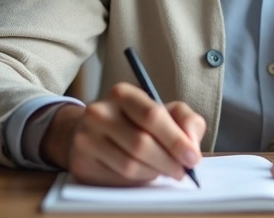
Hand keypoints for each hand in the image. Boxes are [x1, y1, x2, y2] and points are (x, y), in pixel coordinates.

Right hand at [40, 82, 205, 185]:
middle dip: (168, 161)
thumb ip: (185, 120)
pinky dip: (138, 180)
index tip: (193, 158)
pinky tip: (144, 173)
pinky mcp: (81, 161)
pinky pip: (117, 177)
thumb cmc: (135, 122)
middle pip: (141, 143)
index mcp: (123, 94)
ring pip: (130, 164)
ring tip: (164, 170)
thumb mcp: (163, 112)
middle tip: (182, 171)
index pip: (152, 116)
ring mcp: (86, 137)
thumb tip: (192, 145)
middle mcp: (100, 112)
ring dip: (154, 172)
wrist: (91, 132)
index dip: (176, 139)